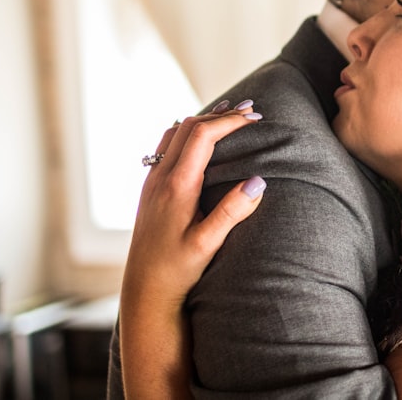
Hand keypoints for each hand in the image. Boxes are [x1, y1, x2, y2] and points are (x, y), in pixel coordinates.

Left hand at [119, 106, 264, 398]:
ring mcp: (152, 182)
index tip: (256, 117)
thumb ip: (232, 212)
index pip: (202, 135)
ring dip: (203, 121)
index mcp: (176, 186)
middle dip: (221, 115)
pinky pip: (167, 146)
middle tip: (251, 109)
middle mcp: (159, 177)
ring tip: (230, 116)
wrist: (143, 291)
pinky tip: (202, 140)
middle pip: (188, 127)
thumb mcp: (207, 244)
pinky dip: (189, 133)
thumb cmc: (176, 271)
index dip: (230, 121)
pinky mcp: (150, 190)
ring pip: (175, 133)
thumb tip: (258, 181)